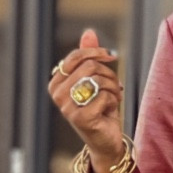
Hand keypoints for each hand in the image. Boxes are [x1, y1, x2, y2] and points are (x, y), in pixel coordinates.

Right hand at [48, 28, 124, 172]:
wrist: (105, 140)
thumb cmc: (100, 108)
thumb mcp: (94, 80)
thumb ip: (89, 57)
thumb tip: (89, 32)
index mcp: (56, 82)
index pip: (76, 56)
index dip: (96, 52)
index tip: (112, 55)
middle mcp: (57, 94)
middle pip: (90, 66)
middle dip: (109, 74)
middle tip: (116, 86)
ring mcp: (67, 107)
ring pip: (98, 79)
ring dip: (114, 87)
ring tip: (115, 97)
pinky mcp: (81, 117)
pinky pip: (105, 95)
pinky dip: (114, 100)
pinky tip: (111, 110)